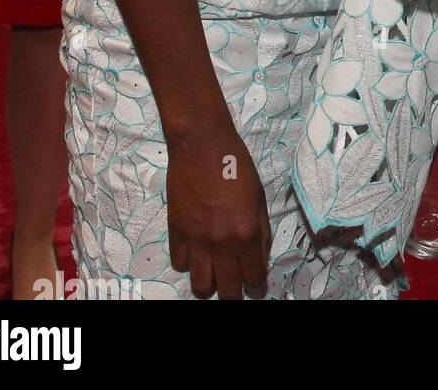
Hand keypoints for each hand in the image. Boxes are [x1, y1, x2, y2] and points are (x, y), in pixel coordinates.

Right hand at [165, 127, 270, 299]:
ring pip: (200, 286)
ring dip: (209, 284)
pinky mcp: (176, 232)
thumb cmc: (236, 164)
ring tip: (215, 274)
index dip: (257, 286)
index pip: (253, 277)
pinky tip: (196, 252)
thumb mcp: (259, 196)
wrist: (202, 145)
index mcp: (247, 233)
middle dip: (234, 292)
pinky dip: (189, 263)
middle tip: (237, 284)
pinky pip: (180, 264)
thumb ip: (261, 230)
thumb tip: (260, 255)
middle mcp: (221, 243)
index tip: (256, 287)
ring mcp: (196, 240)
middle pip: (227, 290)